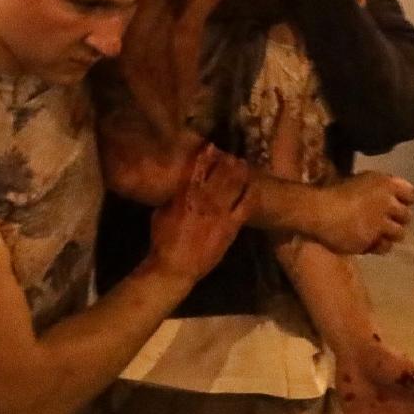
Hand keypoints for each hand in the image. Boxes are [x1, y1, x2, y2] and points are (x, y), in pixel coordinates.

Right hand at [144, 157, 251, 284]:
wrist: (176, 267)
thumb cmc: (163, 241)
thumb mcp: (161, 213)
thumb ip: (173, 198)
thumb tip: (180, 186)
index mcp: (186, 196)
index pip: (198, 170)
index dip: (206, 156)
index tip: (212, 146)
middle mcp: (205, 201)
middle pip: (220, 175)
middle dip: (227, 162)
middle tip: (232, 155)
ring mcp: (220, 214)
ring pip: (234, 187)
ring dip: (239, 173)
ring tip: (243, 164)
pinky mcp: (231, 227)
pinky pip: (244, 207)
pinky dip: (249, 194)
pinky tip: (252, 186)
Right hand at [309, 171, 413, 255]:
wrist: (317, 210)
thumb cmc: (332, 190)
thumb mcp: (358, 179)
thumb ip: (376, 187)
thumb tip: (386, 193)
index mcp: (386, 184)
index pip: (411, 195)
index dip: (406, 200)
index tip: (400, 203)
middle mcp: (388, 203)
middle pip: (407, 215)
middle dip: (399, 218)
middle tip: (387, 220)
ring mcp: (381, 224)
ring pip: (400, 233)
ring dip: (391, 233)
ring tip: (380, 233)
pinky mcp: (373, 241)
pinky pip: (385, 246)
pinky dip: (380, 245)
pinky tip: (371, 242)